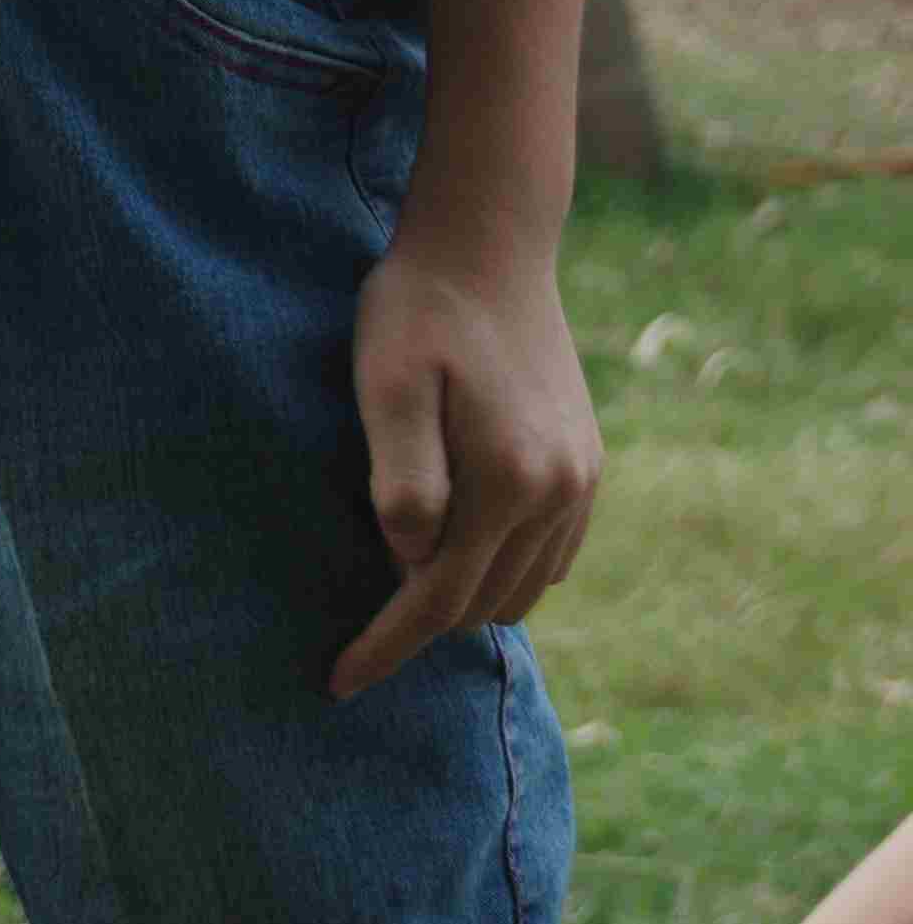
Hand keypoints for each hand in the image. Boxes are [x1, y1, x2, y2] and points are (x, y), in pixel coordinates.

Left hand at [331, 214, 600, 702]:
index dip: (386, 646)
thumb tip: (410, 561)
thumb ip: (402, 478)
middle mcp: (559, 493)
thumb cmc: (418, 308)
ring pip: (523, 590)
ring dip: (466, 600)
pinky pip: (551, 556)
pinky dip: (506, 571)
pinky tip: (462, 550)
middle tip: (361, 624)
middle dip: (422, 624)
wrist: (488, 241)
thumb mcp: (387, 382)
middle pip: (483, 604)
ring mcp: (582, 480)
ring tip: (405, 590)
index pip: (438, 600)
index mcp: (509, 482)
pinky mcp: (587, 462)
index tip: (337, 682)